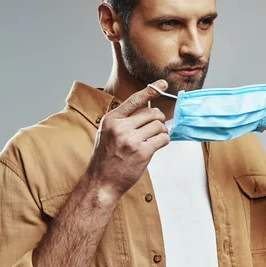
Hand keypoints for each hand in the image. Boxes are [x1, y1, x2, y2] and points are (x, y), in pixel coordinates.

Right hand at [87, 80, 169, 197]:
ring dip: (162, 131)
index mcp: (111, 119)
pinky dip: (164, 140)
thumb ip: (124, 120)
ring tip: (155, 138)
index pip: (134, 99)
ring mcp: (131, 140)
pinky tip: (157, 145)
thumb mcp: (107, 133)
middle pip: (152, 113)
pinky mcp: (141, 152)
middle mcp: (120, 127)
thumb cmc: (106, 158)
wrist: (101, 182)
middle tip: (157, 127)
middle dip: (159, 119)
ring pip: (159, 125)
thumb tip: (147, 107)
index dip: (151, 90)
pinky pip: (163, 139)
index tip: (163, 84)